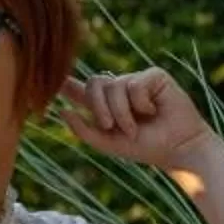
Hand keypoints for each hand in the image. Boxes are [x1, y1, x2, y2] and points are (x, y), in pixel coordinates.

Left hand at [59, 68, 213, 167]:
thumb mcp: (107, 143)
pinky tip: (153, 111)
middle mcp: (118, 88)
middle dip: (99, 108)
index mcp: (104, 104)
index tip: (47, 74)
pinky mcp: (154, 76)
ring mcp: (136, 80)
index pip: (80, 88)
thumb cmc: (144, 147)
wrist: (176, 149)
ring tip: (136, 127)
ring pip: (113, 86)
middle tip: (111, 127)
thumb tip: (62, 110)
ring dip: (121, 113)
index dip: (65, 81)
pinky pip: (134, 85)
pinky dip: (140, 104)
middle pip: (94, 83)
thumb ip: (83, 130)